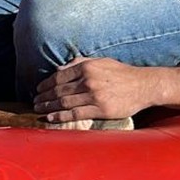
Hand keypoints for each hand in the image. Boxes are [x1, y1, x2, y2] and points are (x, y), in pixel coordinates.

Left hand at [33, 56, 148, 123]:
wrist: (144, 85)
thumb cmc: (122, 73)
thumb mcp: (101, 61)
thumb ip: (80, 63)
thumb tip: (60, 69)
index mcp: (87, 67)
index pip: (59, 76)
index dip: (45, 84)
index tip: (38, 89)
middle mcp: (88, 80)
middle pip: (58, 90)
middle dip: (43, 97)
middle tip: (34, 102)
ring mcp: (94, 96)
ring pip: (64, 102)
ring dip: (48, 107)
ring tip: (39, 109)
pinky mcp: (101, 110)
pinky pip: (75, 114)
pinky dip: (60, 116)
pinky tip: (50, 118)